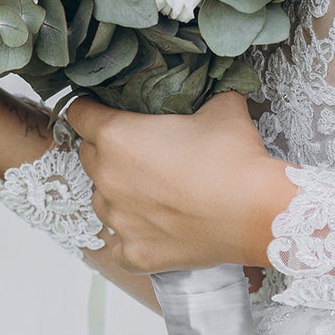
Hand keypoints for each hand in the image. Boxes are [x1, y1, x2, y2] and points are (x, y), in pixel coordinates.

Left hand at [64, 92, 296, 275]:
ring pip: (100, 198)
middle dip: (105, 149)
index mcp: (117, 136)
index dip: (91, 108)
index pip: (79, 114)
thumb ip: (202, 89)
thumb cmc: (233, 157)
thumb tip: (207, 80)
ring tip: (151, 187)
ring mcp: (118, 220)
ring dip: (116, 190)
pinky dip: (131, 233)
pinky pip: (118, 242)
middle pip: (87, 155)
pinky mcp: (133, 253)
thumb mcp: (220, 106)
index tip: (102, 108)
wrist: (255, 212)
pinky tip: (155, 225)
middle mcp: (107, 178)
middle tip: (138, 147)